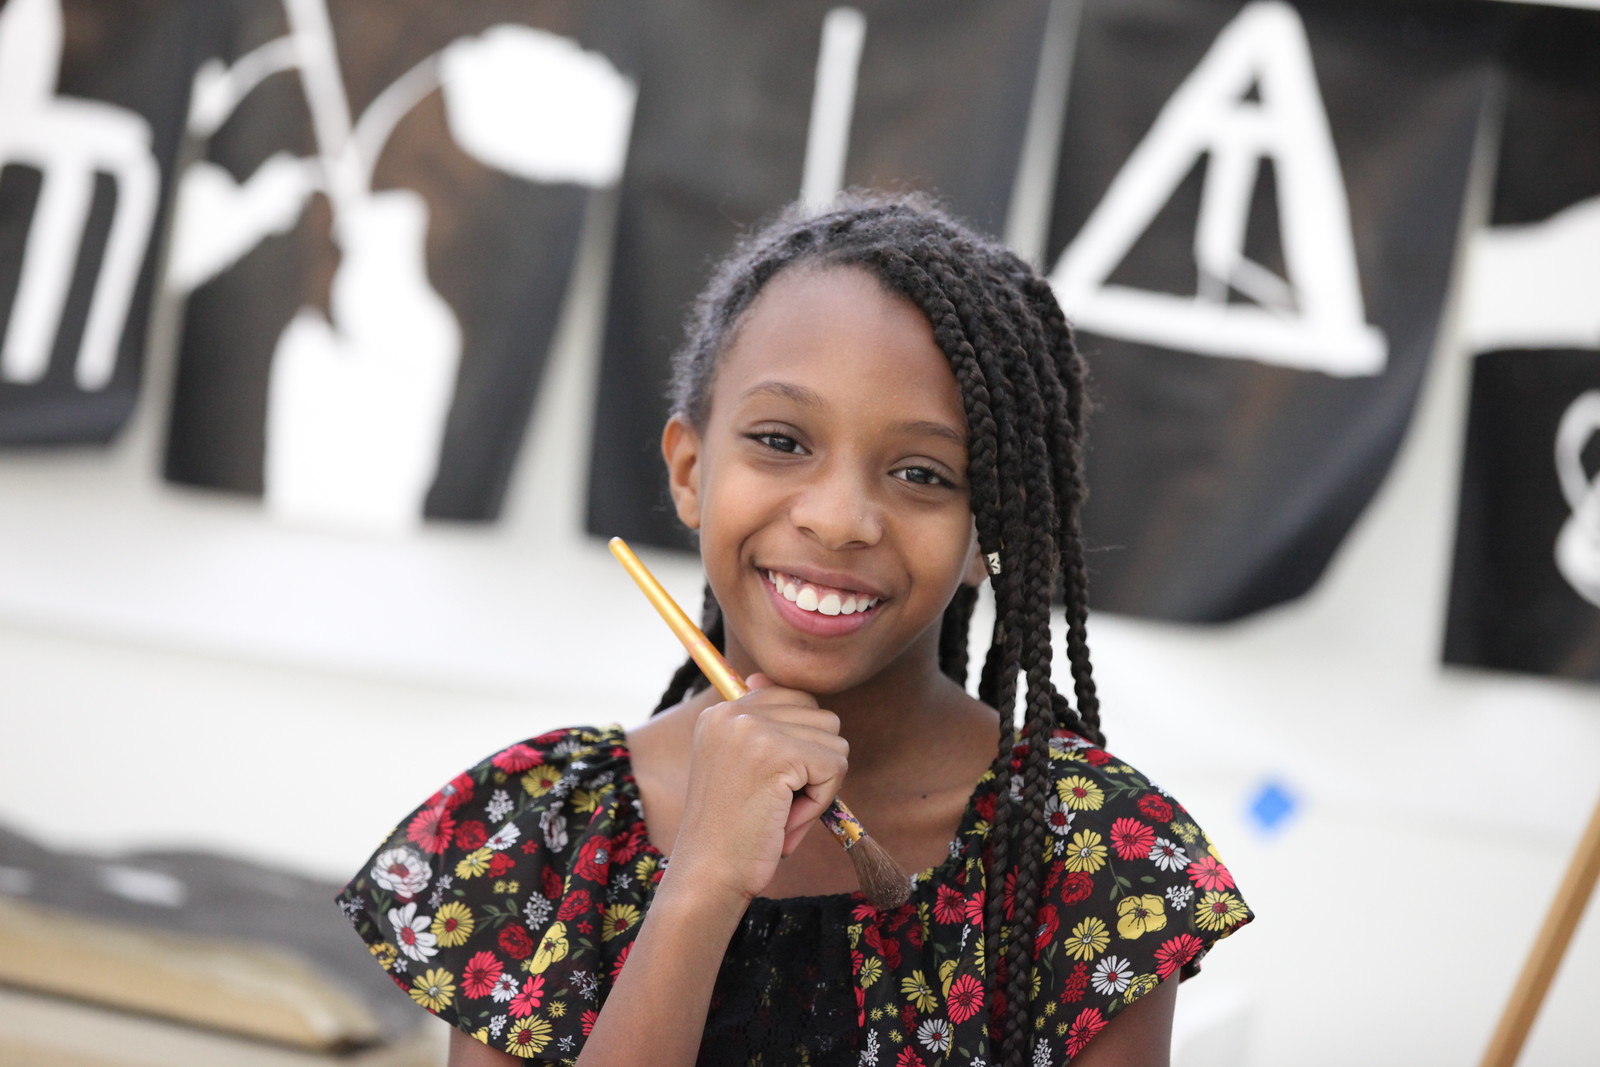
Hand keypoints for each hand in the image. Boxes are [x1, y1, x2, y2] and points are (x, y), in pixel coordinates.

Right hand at [662, 674, 848, 904]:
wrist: (708, 874)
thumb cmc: (732, 831)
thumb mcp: (740, 767)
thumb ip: (761, 727)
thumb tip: (764, 678)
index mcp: (721, 712)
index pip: (795, 699)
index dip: (802, 745)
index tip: (773, 781)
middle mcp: (733, 712)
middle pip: (822, 716)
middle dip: (815, 765)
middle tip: (778, 801)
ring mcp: (752, 729)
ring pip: (834, 741)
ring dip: (818, 785)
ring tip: (778, 811)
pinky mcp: (775, 753)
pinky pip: (834, 767)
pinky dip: (820, 801)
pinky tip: (783, 819)